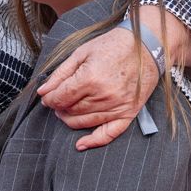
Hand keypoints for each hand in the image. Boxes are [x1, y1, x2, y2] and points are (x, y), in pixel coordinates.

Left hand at [39, 26, 160, 150]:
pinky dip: (93, 141)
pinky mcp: (129, 113)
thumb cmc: (114, 45)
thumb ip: (61, 74)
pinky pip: (109, 134)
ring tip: (65, 112)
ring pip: (85, 122)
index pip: (61, 98)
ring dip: (70, 120)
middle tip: (57, 102)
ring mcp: (118, 106)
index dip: (49, 99)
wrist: (147, 45)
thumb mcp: (82, 52)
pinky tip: (81, 144)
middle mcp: (104, 95)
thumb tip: (43, 91)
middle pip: (71, 111)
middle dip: (59, 108)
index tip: (47, 97)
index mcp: (90, 78)